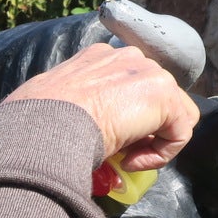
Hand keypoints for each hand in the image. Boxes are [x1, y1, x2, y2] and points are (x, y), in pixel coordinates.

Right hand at [3, 43, 198, 172]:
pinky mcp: (163, 94)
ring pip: (174, 114)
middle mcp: (127, 56)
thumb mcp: (59, 106)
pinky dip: (161, 154)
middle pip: (158, 97)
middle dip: (145, 129)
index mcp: (99, 57)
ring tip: (124, 158)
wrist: (45, 125)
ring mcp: (148, 71)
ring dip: (153, 141)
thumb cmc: (37, 122)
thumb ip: (80, 107)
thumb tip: (83, 129)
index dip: (126, 119)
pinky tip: (130, 161)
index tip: (107, 140)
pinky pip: (180, 132)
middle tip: (119, 152)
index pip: (131, 85)